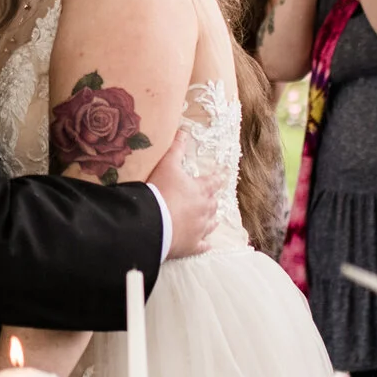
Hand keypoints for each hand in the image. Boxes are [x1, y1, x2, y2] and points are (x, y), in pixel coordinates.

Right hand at [147, 124, 217, 258]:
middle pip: (213, 204)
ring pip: (211, 224)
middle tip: (213, 198)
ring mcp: (200, 230)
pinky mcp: (192, 246)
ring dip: (211, 221)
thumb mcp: (166, 165)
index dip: (218, 178)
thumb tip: (183, 130)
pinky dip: (205, 244)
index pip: (214, 181)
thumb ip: (175, 148)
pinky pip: (203, 246)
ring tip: (213, 220)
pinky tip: (206, 245)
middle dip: (213, 200)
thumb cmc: (160, 191)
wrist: (152, 223)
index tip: (224, 175)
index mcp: (200, 190)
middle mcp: (204, 210)